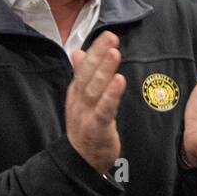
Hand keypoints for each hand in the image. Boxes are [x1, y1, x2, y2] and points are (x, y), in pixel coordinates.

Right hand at [66, 32, 125, 175]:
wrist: (80, 161)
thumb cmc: (85, 126)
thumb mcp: (81, 99)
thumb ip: (82, 75)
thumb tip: (79, 52)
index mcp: (77, 92)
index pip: (85, 67)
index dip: (95, 50)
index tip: (108, 34)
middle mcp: (79, 100)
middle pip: (88, 74)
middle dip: (99, 55)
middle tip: (111, 37)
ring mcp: (86, 114)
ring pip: (94, 89)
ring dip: (104, 70)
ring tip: (114, 53)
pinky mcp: (96, 127)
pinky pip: (104, 110)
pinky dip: (111, 95)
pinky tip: (119, 81)